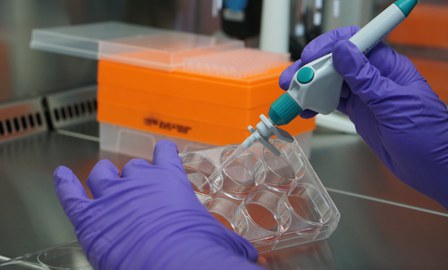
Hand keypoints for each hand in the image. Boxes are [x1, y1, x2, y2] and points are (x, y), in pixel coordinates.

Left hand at [53, 140, 261, 269]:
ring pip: (102, 176)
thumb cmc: (199, 252)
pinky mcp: (89, 218)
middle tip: (138, 186)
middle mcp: (138, 182)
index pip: (164, 154)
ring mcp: (112, 198)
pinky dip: (64, 183)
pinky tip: (61, 176)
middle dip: (135, 176)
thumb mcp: (223, 241)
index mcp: (169, 180)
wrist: (172, 268)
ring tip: (104, 179)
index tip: (163, 152)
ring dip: (104, 177)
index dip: (163, 152)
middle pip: (131, 168)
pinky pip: (71, 194)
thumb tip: (249, 255)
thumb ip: (227, 240)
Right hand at [280, 26, 447, 221]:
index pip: (355, 43)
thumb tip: (343, 52)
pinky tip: (304, 109)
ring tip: (291, 97)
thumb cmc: (427, 136)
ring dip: (308, 88)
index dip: (330, 45)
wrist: (433, 168)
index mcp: (388, 66)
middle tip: (291, 81)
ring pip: (329, 82)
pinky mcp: (358, 112)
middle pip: (336, 63)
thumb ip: (365, 78)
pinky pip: (331, 101)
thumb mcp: (394, 104)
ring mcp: (364, 95)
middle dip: (310, 70)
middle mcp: (373, 77)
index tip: (310, 58)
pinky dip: (315, 103)